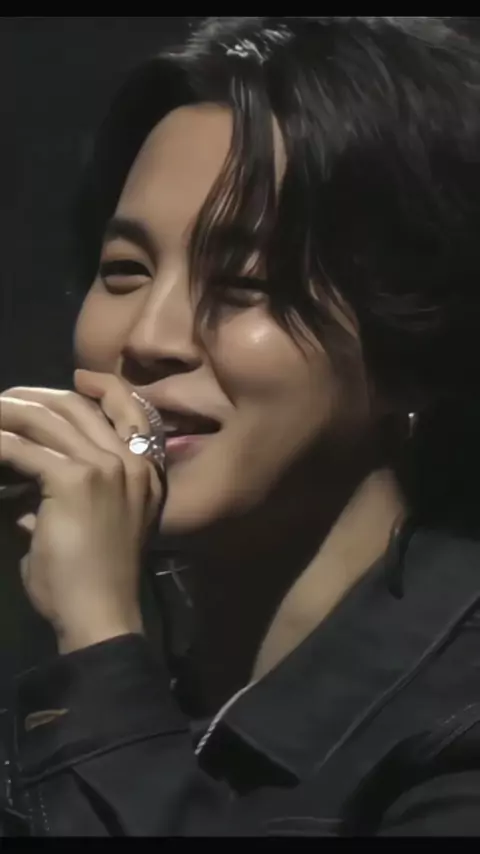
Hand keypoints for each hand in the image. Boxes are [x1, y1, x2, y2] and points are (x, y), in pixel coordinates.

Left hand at [0, 370, 162, 652]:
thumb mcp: (100, 525)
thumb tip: (32, 484)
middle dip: (36, 396)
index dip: (104, 386)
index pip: (130, 409)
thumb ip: (74, 495)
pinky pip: (24, 451)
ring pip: (47, 420)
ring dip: (8, 413)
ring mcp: (106, 467)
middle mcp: (131, 461)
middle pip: (78, 407)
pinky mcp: (75, 479)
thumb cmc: (98, 580)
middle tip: (5, 400)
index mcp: (145, 471)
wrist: (101, 613)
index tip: (78, 377)